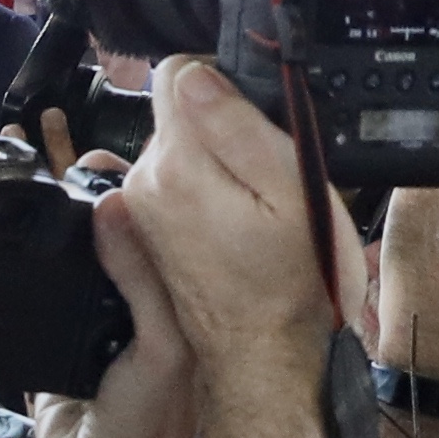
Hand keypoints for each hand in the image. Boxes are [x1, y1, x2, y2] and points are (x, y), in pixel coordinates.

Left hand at [115, 66, 340, 437]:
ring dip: (222, 166)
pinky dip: (212, 195)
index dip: (226, 80)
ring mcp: (143, 214)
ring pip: (183, 151)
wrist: (266, 364)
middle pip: (180, 113)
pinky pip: (180, 186)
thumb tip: (194, 73)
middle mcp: (144, 185)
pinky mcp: (150, 237)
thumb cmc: (295, 285)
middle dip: (225, 128)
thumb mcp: (291, 189)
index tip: (259, 117)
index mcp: (175, 165)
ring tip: (260, 211)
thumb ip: (238, 125)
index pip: (177, 73)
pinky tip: (241, 230)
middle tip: (270, 178)